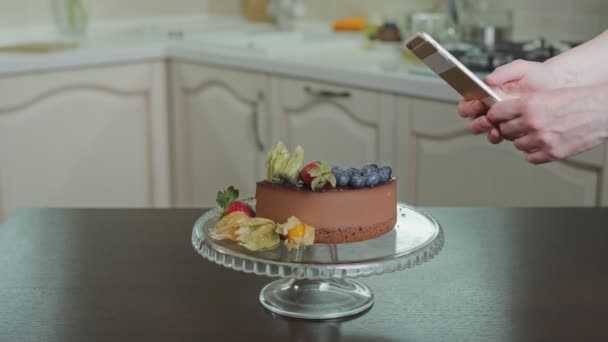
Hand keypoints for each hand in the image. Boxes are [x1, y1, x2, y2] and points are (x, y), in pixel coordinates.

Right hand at [458, 60, 560, 142]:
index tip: (477, 103)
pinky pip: (499, 136)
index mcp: (488, 93)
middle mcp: (491, 108)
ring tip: (494, 126)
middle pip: (473, 120)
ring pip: (485, 130)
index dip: (468, 106)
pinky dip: (498, 136)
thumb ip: (503, 72)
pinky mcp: (512, 129)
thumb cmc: (538, 76)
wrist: (558, 86)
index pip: (468, 102)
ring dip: (486, 130)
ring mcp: (501, 120)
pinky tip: (502, 132)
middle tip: (486, 118)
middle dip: (477, 121)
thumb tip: (487, 80)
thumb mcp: (520, 68)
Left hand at [486, 85, 607, 163]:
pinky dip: (533, 152)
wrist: (603, 111)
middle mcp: (533, 122)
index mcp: (529, 105)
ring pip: (517, 145)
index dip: (496, 114)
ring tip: (535, 132)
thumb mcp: (546, 94)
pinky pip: (530, 158)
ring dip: (523, 140)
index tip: (497, 116)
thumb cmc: (579, 100)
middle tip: (519, 124)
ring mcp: (542, 139)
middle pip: (504, 130)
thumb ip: (524, 104)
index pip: (496, 112)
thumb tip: (504, 113)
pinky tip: (542, 143)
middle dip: (509, 127)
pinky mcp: (553, 153)